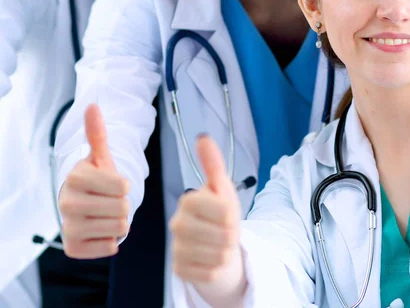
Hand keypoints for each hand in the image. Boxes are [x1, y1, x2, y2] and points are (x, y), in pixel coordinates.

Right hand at [59, 104, 129, 257]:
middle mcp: (66, 202)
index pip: (121, 185)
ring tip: (107, 214)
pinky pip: (109, 247)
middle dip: (124, 204)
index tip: (114, 183)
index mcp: (75, 177)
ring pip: (119, 227)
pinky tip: (101, 230)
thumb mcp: (101, 156)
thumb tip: (93, 106)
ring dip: (120, 222)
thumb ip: (98, 133)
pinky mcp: (72, 248)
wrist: (84, 205)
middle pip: (122, 207)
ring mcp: (67, 226)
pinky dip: (112, 240)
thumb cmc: (98, 180)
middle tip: (111, 201)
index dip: (124, 184)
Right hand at [170, 135, 242, 286]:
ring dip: (226, 252)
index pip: (224, 210)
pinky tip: (210, 260)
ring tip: (219, 245)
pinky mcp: (179, 270)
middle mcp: (176, 223)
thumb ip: (213, 164)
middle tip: (224, 232)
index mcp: (188, 200)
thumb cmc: (219, 215)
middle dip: (231, 235)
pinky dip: (217, 269)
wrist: (215, 245)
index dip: (232, 215)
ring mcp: (176, 248)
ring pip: (219, 256)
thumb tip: (202, 137)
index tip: (227, 214)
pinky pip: (210, 273)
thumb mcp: (222, 188)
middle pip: (224, 235)